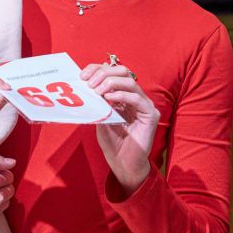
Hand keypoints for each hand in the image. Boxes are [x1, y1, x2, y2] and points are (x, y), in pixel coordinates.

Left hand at [81, 63, 159, 193]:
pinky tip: (109, 98)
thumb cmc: (112, 142)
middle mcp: (135, 96)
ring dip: (111, 82)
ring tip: (98, 90)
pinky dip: (122, 95)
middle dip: (104, 73)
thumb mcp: (100, 116)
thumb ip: (97, 100)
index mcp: (122, 94)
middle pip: (122, 71)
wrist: (122, 163)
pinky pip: (137, 98)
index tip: (82, 76)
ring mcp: (144, 104)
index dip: (97, 69)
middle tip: (90, 83)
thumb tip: (86, 83)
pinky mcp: (150, 114)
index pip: (112, 72)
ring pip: (130, 81)